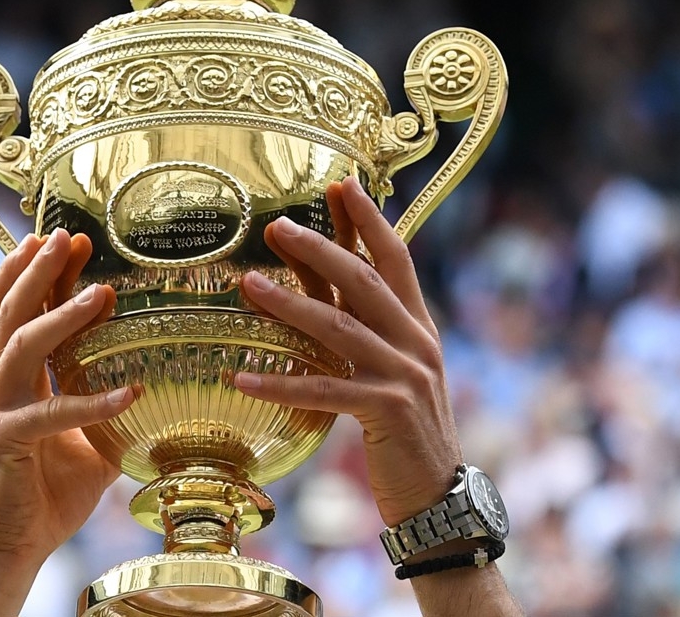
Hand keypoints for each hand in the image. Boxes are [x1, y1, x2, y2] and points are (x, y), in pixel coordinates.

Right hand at [0, 230, 128, 616]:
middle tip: (68, 237)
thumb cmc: (47, 494)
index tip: (60, 239)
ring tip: (101, 292)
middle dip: (37, 270)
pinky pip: (51, 413)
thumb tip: (158, 391)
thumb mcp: (87, 441)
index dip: (31, 272)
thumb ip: (106, 410)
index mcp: (11, 379)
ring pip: (21, 344)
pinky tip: (130, 394)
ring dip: (60, 313)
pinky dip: (92, 402)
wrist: (11, 547)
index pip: (12, 311)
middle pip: (7, 311)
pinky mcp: (2, 441)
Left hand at [234, 176, 462, 526]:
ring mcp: (405, 375)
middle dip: (320, 247)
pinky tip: (240, 377)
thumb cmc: (409, 434)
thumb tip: (336, 297)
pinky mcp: (387, 411)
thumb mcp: (398, 373)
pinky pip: (323, 391)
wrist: (439, 497)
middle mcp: (416, 342)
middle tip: (278, 224)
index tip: (343, 182)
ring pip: (339, 328)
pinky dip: (279, 383)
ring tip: (247, 285)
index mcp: (419, 327)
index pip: (396, 258)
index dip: (370, 219)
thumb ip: (374, 333)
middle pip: (363, 281)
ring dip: (288, 304)